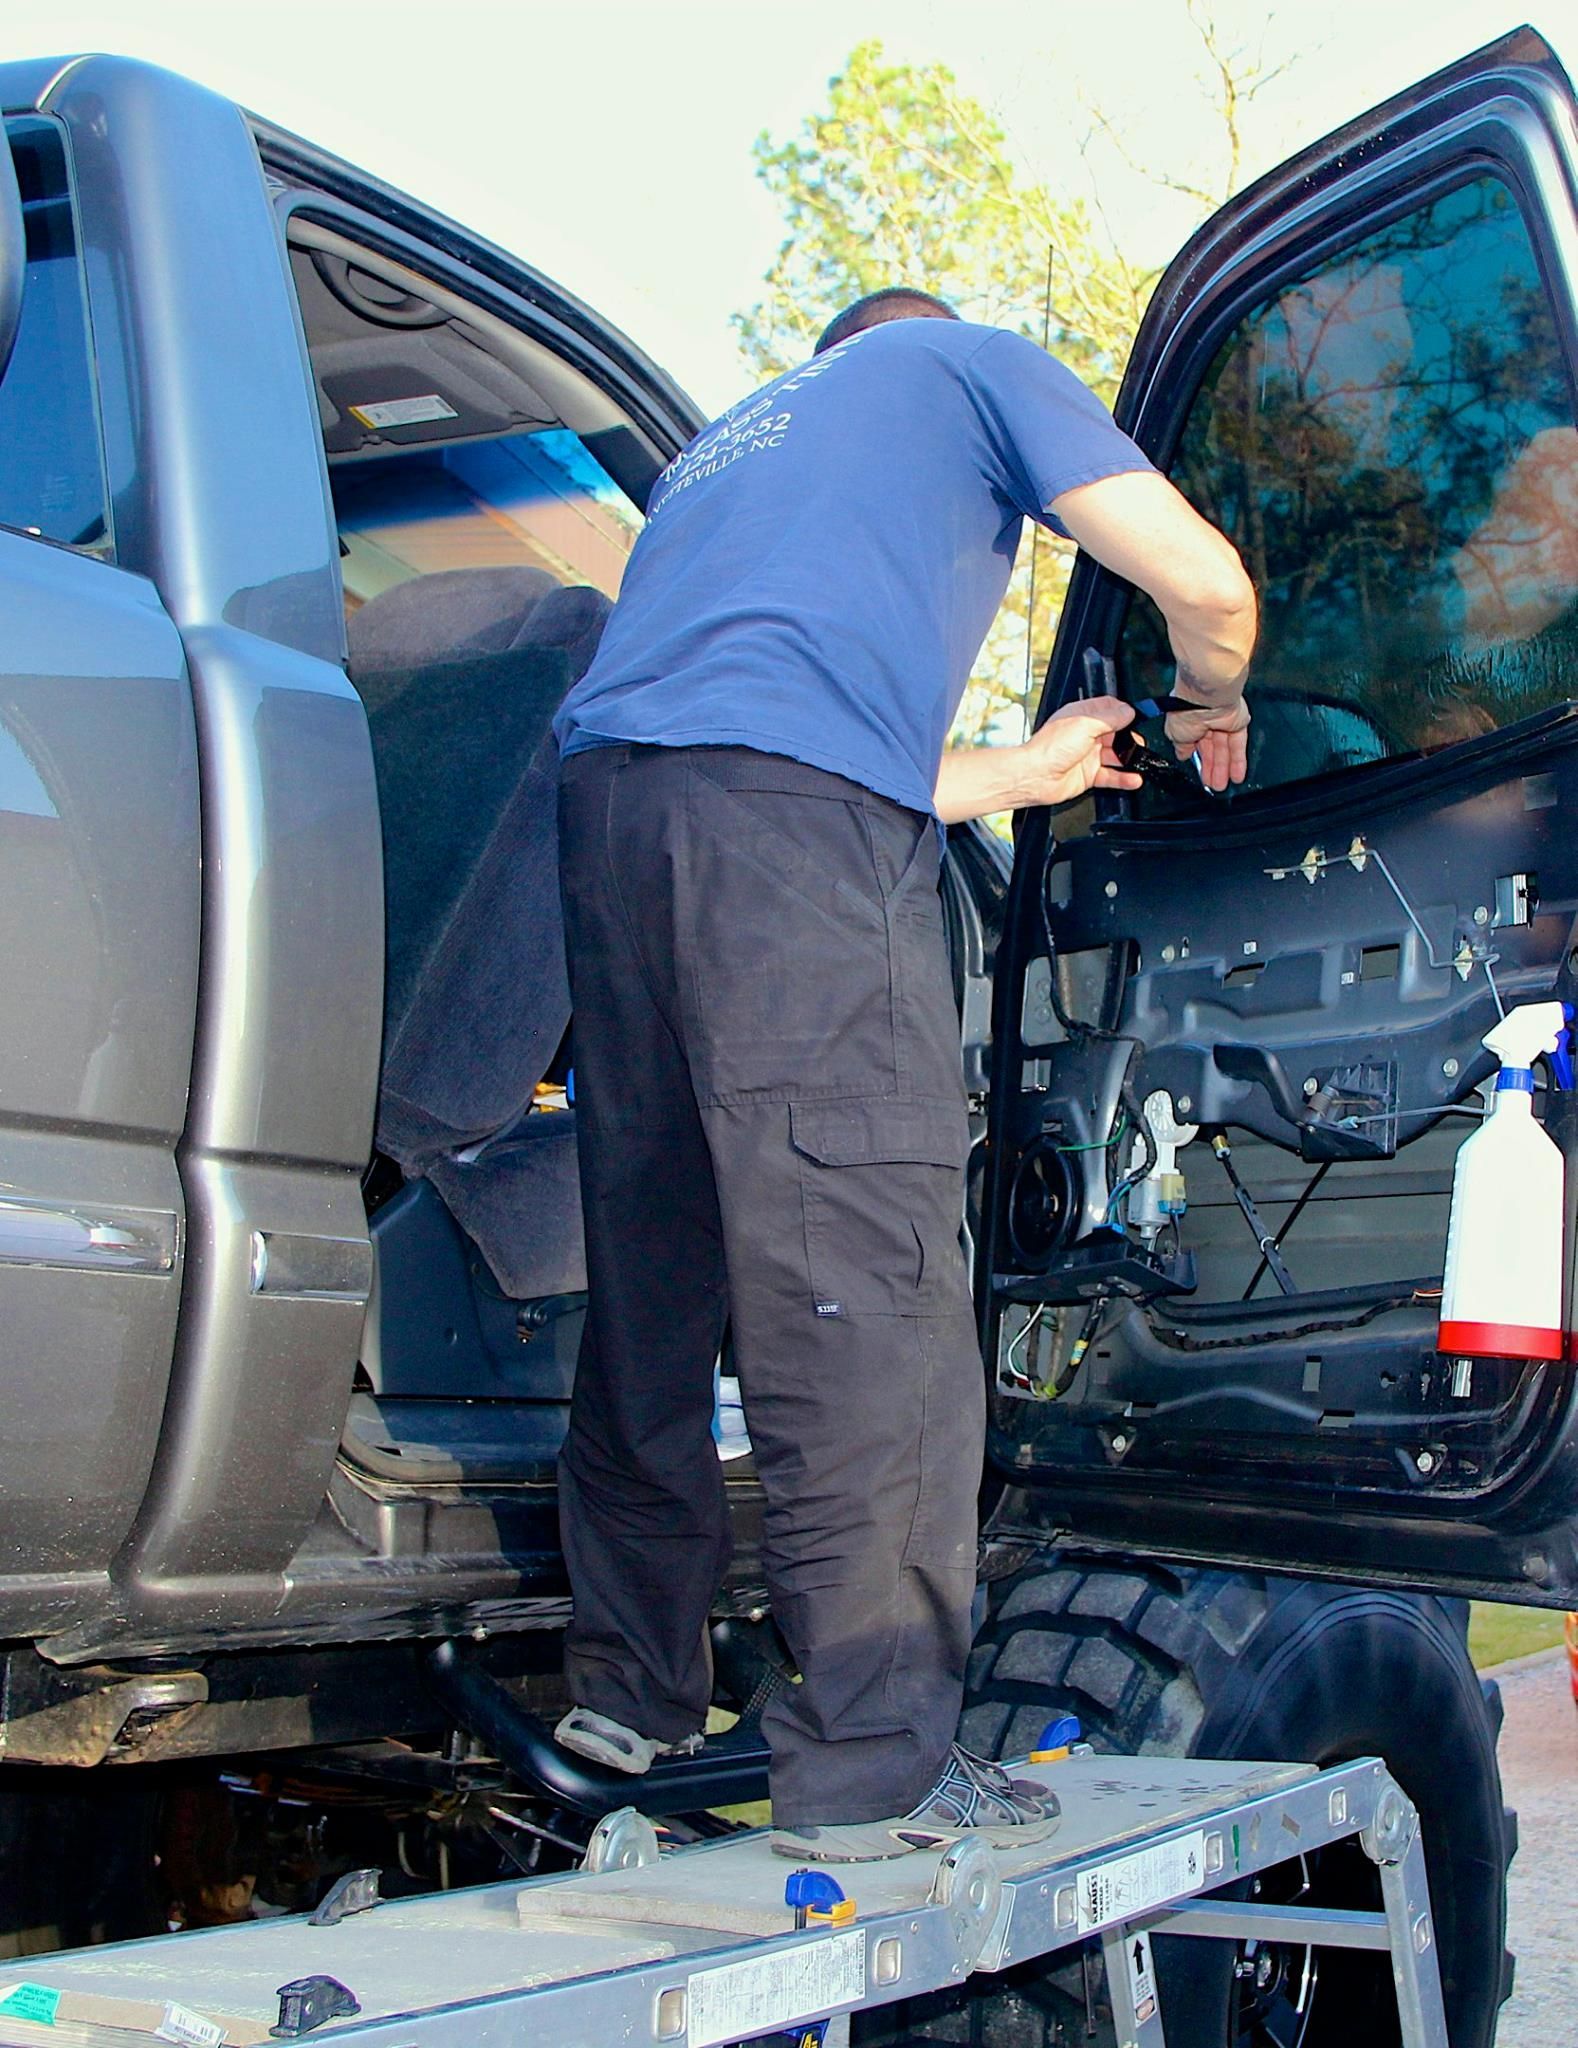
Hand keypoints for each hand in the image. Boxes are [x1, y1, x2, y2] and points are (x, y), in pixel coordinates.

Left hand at [1017, 698, 1141, 805]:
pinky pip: (1111, 776)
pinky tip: (1134, 779)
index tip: (1137, 717)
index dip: (1123, 712)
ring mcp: (1087, 756)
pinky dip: (1124, 778)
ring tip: (1142, 761)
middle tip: (1140, 742)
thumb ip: (1110, 718)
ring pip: (1115, 756)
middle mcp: (1085, 735)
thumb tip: (1128, 711)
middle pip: (1116, 734)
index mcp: (1082, 716)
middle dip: (1129, 738)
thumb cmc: (1050, 748)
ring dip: (1129, 759)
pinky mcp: (1088, 775)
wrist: (1035, 776)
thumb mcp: (1085, 724)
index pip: (1108, 709)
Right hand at [1164, 694, 1249, 790]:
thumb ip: (1181, 747)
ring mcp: (1223, 721)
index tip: (1201, 775)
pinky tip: (1237, 775)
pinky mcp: (1238, 722)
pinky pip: (1238, 745)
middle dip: (1212, 769)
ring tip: (1222, 785)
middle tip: (1213, 785)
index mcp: (1188, 721)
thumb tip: (1182, 755)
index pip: (1195, 745)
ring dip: (1224, 769)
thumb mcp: (1175, 734)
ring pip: (1225, 750)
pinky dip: (1238, 761)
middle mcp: (1205, 720)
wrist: (1204, 696)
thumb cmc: (1185, 708)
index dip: (1199, 761)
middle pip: (1212, 750)